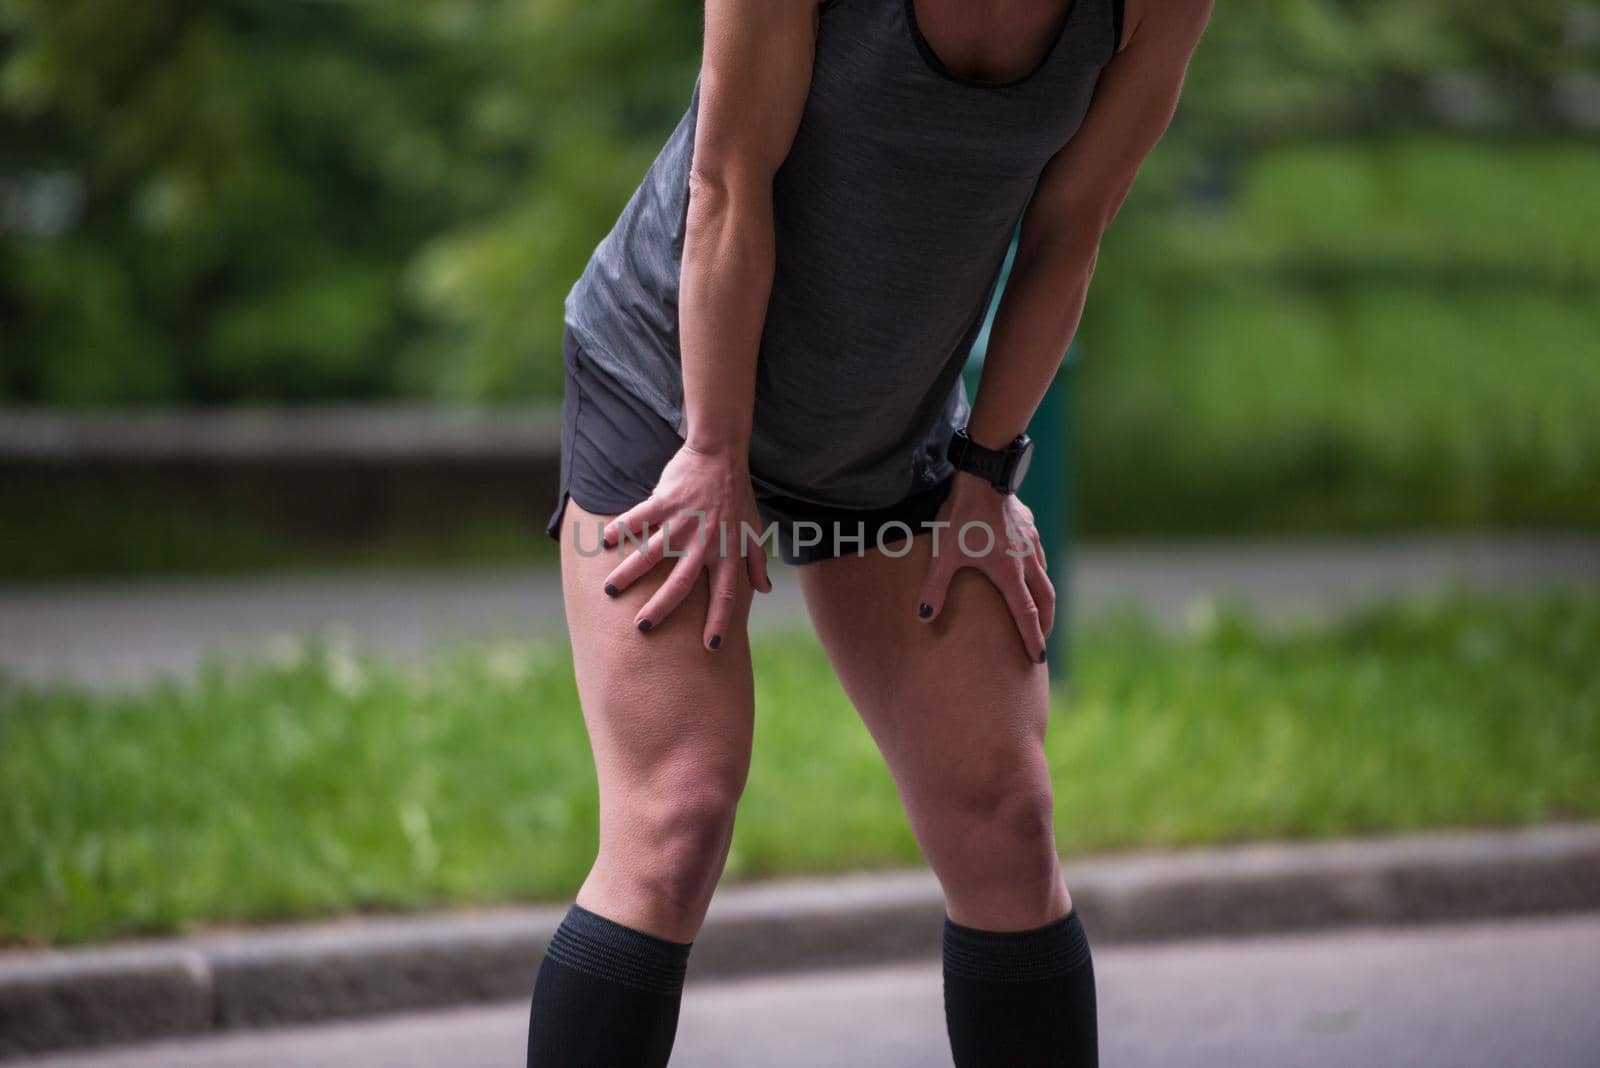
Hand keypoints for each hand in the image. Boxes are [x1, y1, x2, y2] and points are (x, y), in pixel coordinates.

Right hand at [600, 442, 772, 648]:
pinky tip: (604, 542)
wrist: (721, 454)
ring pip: (653, 553)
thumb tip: (763, 589)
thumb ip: (756, 562)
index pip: (726, 594)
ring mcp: (683, 521)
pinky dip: (622, 529)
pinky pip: (640, 518)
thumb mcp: (753, 529)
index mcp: (727, 551)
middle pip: (682, 583)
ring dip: (630, 573)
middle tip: (642, 628)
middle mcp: (705, 541)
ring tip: (610, 591)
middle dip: (661, 608)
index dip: (719, 621)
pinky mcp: (665, 501)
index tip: (710, 647)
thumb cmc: (737, 495)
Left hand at [915, 472, 1054, 662]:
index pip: (1026, 615)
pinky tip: (1032, 570)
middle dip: (1045, 623)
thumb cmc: (962, 516)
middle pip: (1045, 600)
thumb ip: (934, 588)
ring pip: (1045, 577)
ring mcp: (1032, 542)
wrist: (983, 476)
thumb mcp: (945, 554)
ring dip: (1045, 598)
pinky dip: (1039, 572)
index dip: (1033, 639)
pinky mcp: (1030, 526)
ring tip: (1040, 611)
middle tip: (1042, 641)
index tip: (1039, 658)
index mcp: (1009, 573)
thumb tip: (923, 618)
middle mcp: (1027, 561)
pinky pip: (1039, 556)